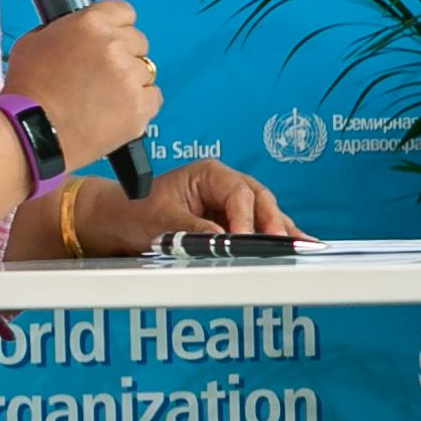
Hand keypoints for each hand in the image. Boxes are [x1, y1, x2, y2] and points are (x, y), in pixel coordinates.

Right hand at [2, 0, 158, 165]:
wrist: (32, 132)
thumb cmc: (28, 91)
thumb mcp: (34, 41)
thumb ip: (65, 30)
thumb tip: (78, 31)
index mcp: (90, 24)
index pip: (124, 11)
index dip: (118, 26)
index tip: (114, 37)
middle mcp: (114, 45)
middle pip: (138, 42)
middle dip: (124, 55)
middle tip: (103, 74)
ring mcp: (129, 77)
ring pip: (146, 71)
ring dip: (131, 81)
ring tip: (106, 97)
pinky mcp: (140, 106)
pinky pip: (153, 98)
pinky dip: (140, 105)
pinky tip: (117, 111)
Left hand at [86, 157, 302, 252]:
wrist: (119, 221)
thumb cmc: (135, 212)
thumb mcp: (161, 220)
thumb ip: (193, 229)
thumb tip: (222, 240)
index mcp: (208, 174)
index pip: (238, 193)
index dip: (246, 217)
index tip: (246, 239)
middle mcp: (224, 184)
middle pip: (259, 200)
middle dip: (271, 222)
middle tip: (280, 243)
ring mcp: (229, 202)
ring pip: (265, 213)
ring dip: (280, 229)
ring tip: (301, 246)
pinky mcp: (230, 221)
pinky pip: (258, 226)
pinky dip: (275, 236)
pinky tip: (297, 243)